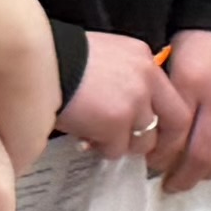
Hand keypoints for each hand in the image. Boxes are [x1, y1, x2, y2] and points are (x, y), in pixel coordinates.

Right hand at [55, 27, 171, 157]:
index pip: (174, 97)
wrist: (35, 60)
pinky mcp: (115, 123)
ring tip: (98, 137)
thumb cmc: (60, 59)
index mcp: (144, 58)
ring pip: (143, 141)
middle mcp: (147, 78)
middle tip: (144, 153)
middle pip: (175, 123)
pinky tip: (84, 137)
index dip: (169, 121)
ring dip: (122, 145)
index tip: (160, 134)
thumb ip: (126, 78)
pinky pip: (115, 150)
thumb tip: (132, 109)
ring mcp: (134, 102)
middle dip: (161, 143)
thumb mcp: (105, 56)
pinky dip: (100, 149)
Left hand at [153, 26, 210, 178]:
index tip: (154, 166)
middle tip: (174, 184)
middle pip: (203, 152)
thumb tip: (150, 138)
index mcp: (190, 81)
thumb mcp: (171, 62)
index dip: (163, 158)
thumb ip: (167, 98)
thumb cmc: (196, 39)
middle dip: (185, 176)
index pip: (174, 135)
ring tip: (202, 174)